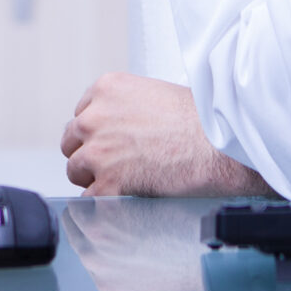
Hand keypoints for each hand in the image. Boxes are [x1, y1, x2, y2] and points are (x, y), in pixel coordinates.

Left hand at [62, 72, 276, 197]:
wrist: (217, 145)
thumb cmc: (200, 119)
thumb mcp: (154, 94)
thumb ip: (126, 107)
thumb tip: (119, 128)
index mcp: (106, 89)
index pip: (81, 113)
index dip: (97, 131)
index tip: (110, 140)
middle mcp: (94, 118)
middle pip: (72, 141)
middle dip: (90, 152)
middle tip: (115, 162)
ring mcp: (98, 152)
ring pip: (75, 170)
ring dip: (94, 177)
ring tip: (123, 180)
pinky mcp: (107, 184)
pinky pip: (89, 199)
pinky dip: (103, 202)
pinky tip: (123, 198)